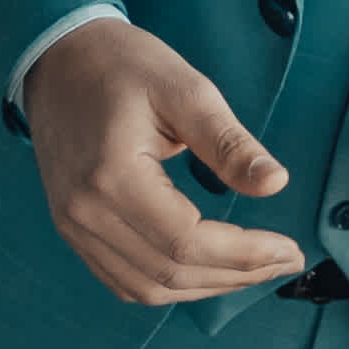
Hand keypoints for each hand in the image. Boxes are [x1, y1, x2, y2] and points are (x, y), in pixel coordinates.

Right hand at [19, 15, 304, 304]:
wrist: (58, 61)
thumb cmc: (122, 66)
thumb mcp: (185, 90)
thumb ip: (229, 143)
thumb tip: (275, 183)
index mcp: (111, 176)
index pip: (185, 241)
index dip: (244, 254)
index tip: (290, 248)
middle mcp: (84, 213)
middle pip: (170, 271)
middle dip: (237, 274)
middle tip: (285, 261)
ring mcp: (74, 226)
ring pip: (147, 286)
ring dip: (207, 286)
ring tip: (255, 269)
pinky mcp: (74, 230)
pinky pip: (124, 280)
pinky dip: (172, 284)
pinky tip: (208, 270)